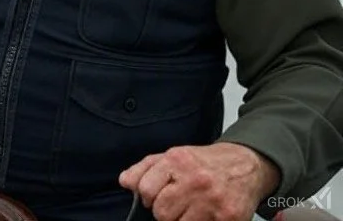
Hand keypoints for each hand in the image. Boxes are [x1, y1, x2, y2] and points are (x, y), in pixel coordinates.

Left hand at [120, 142, 279, 220]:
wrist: (245, 165)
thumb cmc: (204, 163)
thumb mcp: (172, 156)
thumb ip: (144, 169)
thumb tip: (125, 182)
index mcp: (177, 161)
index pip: (144, 189)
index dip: (146, 196)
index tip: (153, 196)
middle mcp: (195, 180)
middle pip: (161, 212)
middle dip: (163, 211)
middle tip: (174, 204)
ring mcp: (213, 201)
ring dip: (181, 220)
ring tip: (190, 209)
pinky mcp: (228, 218)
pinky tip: (203, 214)